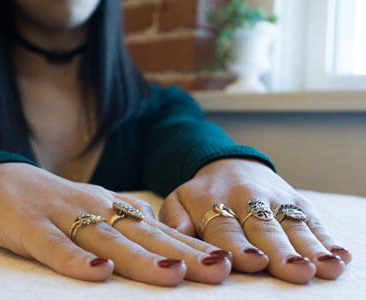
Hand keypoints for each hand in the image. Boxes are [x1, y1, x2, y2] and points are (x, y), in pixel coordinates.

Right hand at [0, 163, 232, 285]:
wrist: (1, 179)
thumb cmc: (57, 202)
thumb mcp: (99, 210)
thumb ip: (130, 223)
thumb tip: (168, 239)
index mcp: (115, 208)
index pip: (160, 231)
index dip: (193, 246)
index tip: (229, 262)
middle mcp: (97, 209)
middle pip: (144, 235)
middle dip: (183, 254)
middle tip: (220, 270)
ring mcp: (64, 216)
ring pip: (106, 239)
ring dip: (140, 258)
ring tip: (173, 274)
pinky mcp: (30, 226)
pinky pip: (53, 245)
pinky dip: (74, 260)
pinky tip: (97, 273)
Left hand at [159, 159, 351, 283]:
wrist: (229, 164)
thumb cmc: (201, 193)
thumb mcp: (179, 201)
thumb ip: (176, 222)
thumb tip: (178, 247)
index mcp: (214, 203)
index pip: (226, 228)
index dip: (238, 246)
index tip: (252, 262)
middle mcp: (247, 200)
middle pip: (264, 229)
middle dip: (280, 251)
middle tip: (295, 270)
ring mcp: (276, 200)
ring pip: (293, 226)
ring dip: (311, 248)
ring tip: (326, 267)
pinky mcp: (297, 202)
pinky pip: (314, 221)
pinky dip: (328, 239)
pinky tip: (341, 256)